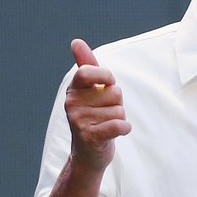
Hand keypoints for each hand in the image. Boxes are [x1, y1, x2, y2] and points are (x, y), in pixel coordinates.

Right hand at [65, 38, 131, 170]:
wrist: (88, 155)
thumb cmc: (94, 117)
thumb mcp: (90, 90)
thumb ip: (87, 65)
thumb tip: (76, 41)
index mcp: (73, 90)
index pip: (88, 71)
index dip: (106, 78)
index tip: (107, 86)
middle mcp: (72, 104)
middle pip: (114, 93)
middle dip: (117, 104)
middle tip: (105, 114)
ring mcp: (78, 121)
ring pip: (119, 110)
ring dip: (119, 119)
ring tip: (106, 125)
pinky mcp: (90, 137)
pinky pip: (119, 124)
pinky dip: (124, 129)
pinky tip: (116, 132)